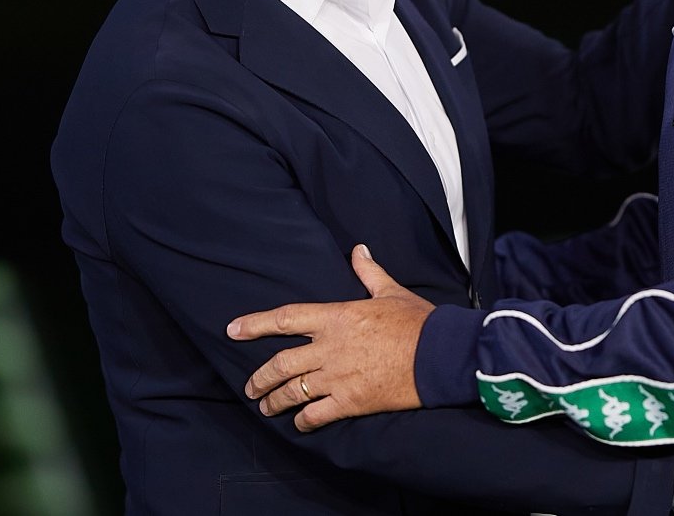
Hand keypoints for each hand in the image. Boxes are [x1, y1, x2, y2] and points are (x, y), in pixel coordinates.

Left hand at [226, 244, 434, 431]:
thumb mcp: (391, 292)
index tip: (233, 330)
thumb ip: (369, 273)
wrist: (440, 355)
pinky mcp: (351, 401)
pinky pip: (316, 414)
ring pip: (292, 391)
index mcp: (336, 317)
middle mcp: (329, 347)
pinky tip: (300, 423)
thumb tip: (359, 250)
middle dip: (260, 378)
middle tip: (251, 387)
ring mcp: (337, 376)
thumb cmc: (418, 322)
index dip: (255, 324)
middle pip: (280, 363)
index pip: (285, 318)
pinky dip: (304, 421)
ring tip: (267, 407)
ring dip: (275, 401)